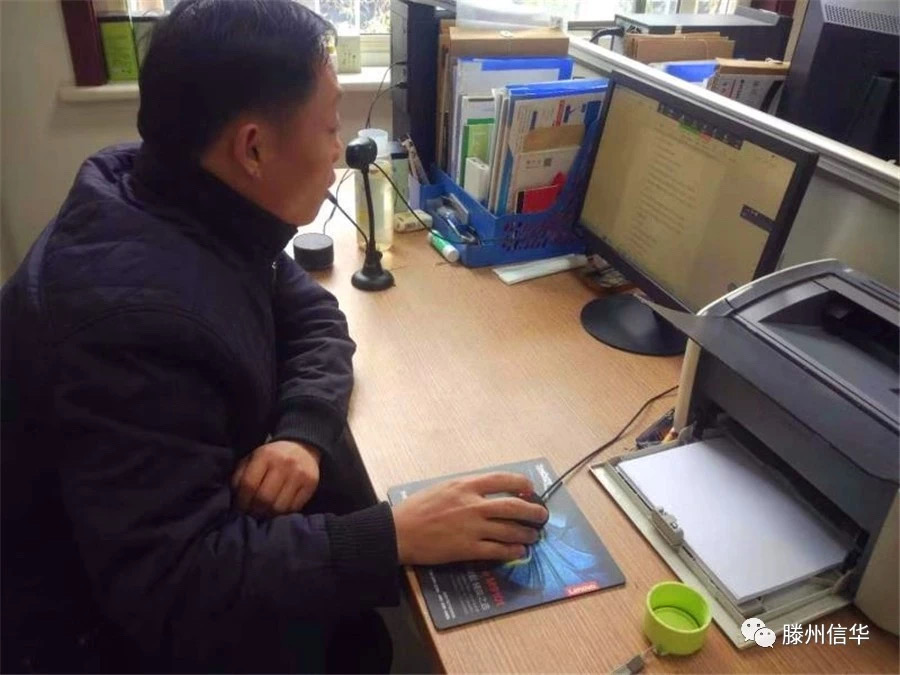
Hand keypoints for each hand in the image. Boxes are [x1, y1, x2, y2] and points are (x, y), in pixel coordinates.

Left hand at [232, 441, 320, 516]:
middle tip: (251, 515)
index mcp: (265, 455)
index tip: (239, 509)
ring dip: (268, 515)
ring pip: (279, 507)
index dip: (241, 501)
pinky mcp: (311, 484)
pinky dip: (283, 513)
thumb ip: (241, 476)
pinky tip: (277, 511)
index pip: (249, 484)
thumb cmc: (272, 456)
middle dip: (254, 511)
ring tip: (264, 514)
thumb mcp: (253, 458)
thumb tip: (236, 498)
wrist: (303, 447)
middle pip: (264, 498)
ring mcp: (299, 475)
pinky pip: (294, 508)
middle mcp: (284, 464)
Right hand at [391, 472, 548, 564]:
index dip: (522, 484)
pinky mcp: (468, 549)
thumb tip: (488, 492)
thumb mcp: (443, 487)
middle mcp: (473, 505)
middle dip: (533, 511)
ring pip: (509, 530)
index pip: (502, 479)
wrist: (399, 532)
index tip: (531, 489)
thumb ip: (466, 488)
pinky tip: (519, 551)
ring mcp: (472, 528)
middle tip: (542, 516)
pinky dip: (512, 550)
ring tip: (533, 536)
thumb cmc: (417, 508)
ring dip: (526, 533)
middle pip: (513, 506)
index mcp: (465, 485)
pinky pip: (497, 550)